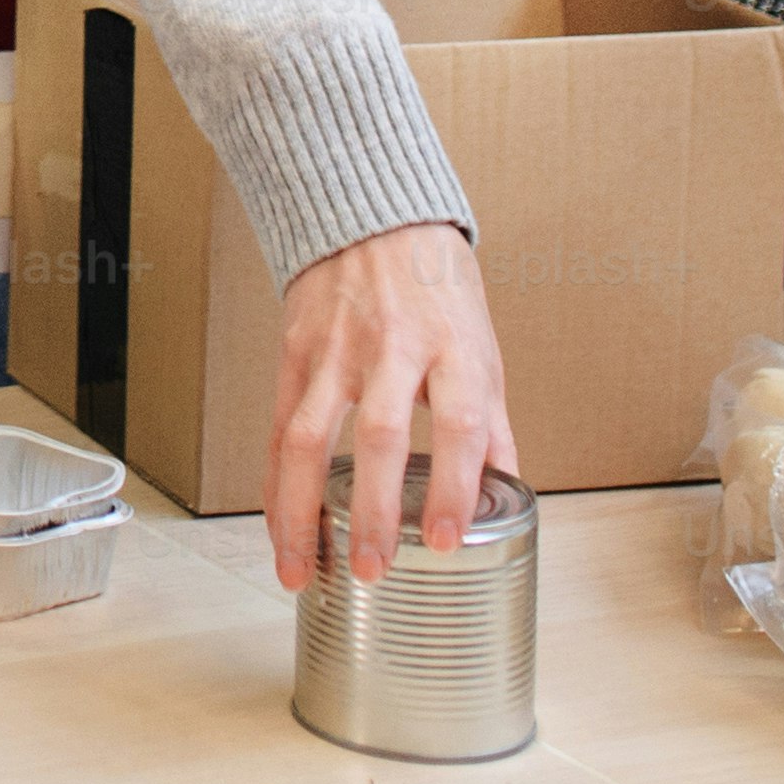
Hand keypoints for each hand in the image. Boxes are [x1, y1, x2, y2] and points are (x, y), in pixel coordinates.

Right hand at [265, 221, 517, 593]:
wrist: (370, 214)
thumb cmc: (434, 282)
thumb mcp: (481, 345)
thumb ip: (491, 423)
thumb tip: (508, 490)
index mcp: (454, 347)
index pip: (459, 424)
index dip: (453, 487)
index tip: (445, 540)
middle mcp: (394, 348)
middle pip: (381, 436)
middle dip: (373, 511)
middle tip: (374, 569)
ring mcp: (337, 349)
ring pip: (311, 437)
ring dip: (302, 510)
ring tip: (303, 568)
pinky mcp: (295, 351)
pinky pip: (280, 427)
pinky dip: (275, 483)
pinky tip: (279, 524)